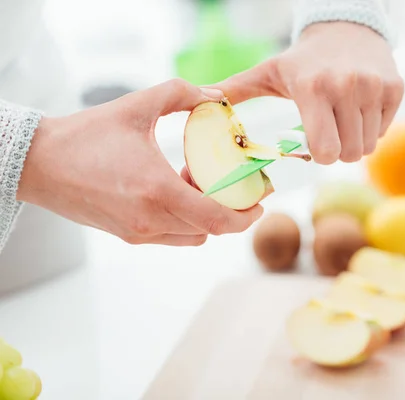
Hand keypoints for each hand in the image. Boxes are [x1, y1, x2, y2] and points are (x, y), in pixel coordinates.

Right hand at [17, 79, 263, 245]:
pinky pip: (172, 236)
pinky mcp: (128, 236)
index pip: (218, 220)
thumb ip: (182, 94)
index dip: (247, 216)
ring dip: (206, 215)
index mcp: (158, 191)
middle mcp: (151, 220)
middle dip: (230, 210)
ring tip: (197, 182)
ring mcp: (139, 233)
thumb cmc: (85, 136)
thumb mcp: (137, 105)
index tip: (261, 203)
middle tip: (235, 185)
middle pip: (211, 230)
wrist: (39, 164)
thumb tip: (217, 96)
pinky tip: (175, 189)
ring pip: (193, 236)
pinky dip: (185, 220)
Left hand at [214, 21, 403, 163]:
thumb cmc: (302, 60)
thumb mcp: (269, 73)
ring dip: (355, 139)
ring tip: (343, 117)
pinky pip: (386, 131)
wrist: (346, 28)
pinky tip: (360, 107)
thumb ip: (237, 90)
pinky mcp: (395, 88)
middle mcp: (347, 86)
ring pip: (369, 146)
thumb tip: (202, 103)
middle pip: (350, 154)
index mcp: (313, 87)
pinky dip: (373, 127)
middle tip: (329, 130)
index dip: (319, 155)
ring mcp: (375, 87)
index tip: (313, 142)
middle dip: (338, 150)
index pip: (325, 151)